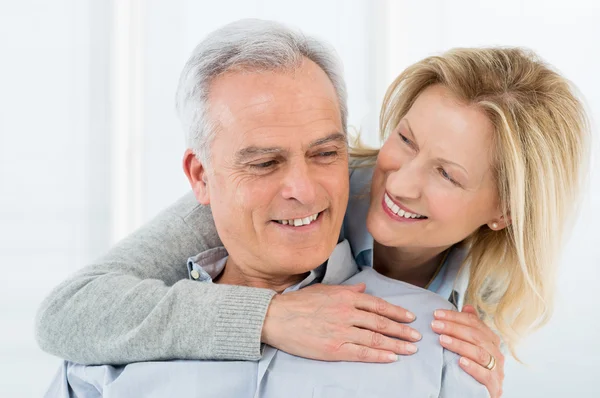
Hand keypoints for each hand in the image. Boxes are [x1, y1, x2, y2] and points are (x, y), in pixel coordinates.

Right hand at [261, 282, 420, 362]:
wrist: (277, 318)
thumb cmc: (299, 303)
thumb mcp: (325, 290)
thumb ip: (347, 290)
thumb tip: (364, 288)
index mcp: (345, 297)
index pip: (377, 305)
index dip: (396, 312)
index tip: (409, 318)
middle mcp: (347, 313)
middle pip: (380, 323)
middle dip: (402, 330)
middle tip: (417, 336)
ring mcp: (341, 331)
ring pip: (375, 338)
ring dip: (396, 344)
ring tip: (410, 348)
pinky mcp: (334, 348)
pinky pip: (362, 352)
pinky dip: (379, 355)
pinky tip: (391, 357)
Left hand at [431, 305, 504, 397]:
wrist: (477, 395)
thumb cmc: (474, 368)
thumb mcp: (471, 346)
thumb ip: (470, 327)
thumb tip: (467, 307)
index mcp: (491, 341)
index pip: (475, 323)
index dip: (455, 317)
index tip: (436, 314)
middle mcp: (496, 354)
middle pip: (476, 336)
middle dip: (454, 328)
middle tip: (435, 325)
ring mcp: (497, 370)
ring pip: (480, 353)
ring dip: (459, 344)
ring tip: (442, 339)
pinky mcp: (494, 386)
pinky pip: (485, 374)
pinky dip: (473, 367)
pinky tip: (460, 361)